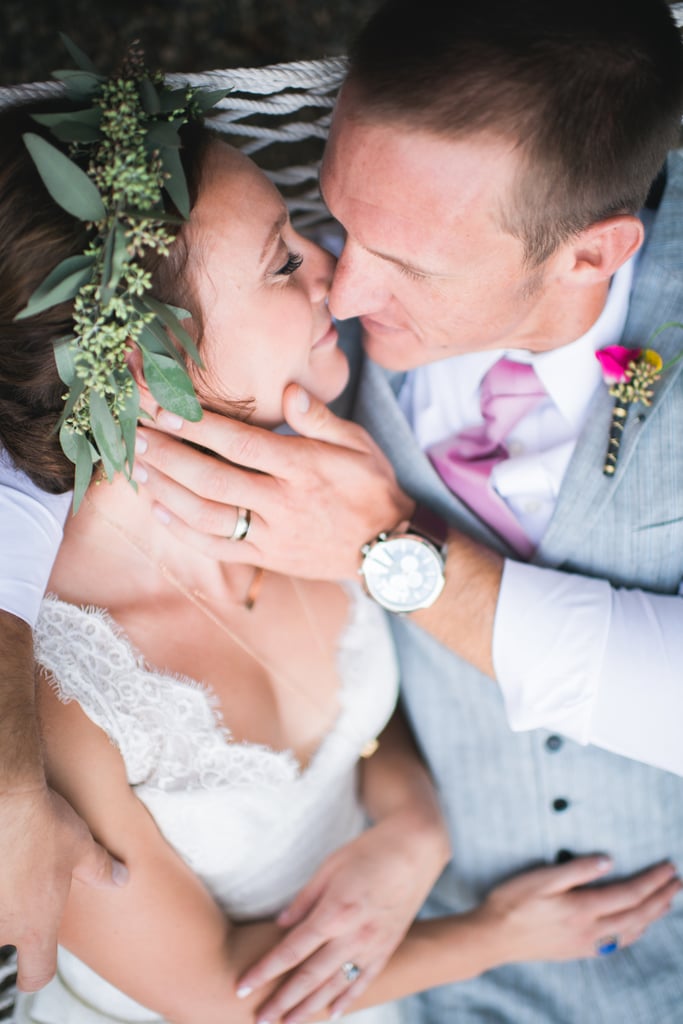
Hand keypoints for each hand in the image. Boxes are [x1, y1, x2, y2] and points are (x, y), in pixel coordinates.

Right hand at [0, 785, 126, 990]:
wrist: (4, 799)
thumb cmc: (43, 825)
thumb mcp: (81, 848)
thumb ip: (100, 870)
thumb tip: (121, 878)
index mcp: (34, 926)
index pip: (35, 975)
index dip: (36, 972)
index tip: (35, 960)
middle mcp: (0, 926)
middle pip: (4, 943)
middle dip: (10, 924)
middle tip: (20, 892)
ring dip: (0, 900)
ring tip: (9, 871)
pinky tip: (1, 860)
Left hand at [135, 383, 413, 579]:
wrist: (390, 549)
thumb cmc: (372, 488)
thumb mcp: (358, 444)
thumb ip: (319, 418)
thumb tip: (288, 391)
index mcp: (304, 468)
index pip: (240, 443)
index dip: (198, 426)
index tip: (165, 410)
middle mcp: (284, 502)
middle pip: (214, 478)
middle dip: (170, 456)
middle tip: (137, 437)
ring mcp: (274, 534)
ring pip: (210, 516)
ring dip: (170, 492)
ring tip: (141, 470)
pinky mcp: (268, 558)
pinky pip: (219, 547)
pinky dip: (185, 532)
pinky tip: (161, 511)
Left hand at [237, 819, 442, 1022]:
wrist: (416, 848)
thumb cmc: (369, 850)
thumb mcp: (330, 866)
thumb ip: (304, 899)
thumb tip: (280, 926)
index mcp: (334, 911)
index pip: (292, 950)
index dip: (265, 971)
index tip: (242, 986)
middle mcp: (354, 935)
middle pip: (310, 977)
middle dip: (282, 1001)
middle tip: (259, 1019)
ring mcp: (373, 945)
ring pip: (335, 986)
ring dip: (309, 1008)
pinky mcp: (388, 947)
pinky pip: (364, 981)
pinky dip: (347, 1000)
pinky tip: (332, 1015)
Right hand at [479, 855, 680, 965]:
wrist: (493, 937)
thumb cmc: (512, 903)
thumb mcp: (540, 878)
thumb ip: (576, 869)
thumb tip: (607, 861)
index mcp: (582, 908)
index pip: (629, 893)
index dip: (652, 880)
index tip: (667, 867)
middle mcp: (590, 930)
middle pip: (637, 914)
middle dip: (661, 897)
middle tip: (677, 882)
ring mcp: (586, 944)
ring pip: (630, 931)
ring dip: (653, 916)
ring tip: (667, 902)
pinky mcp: (578, 951)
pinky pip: (617, 944)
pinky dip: (635, 932)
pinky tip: (637, 927)